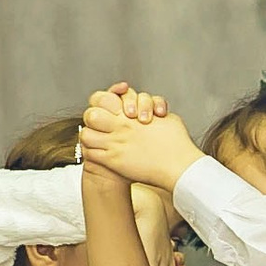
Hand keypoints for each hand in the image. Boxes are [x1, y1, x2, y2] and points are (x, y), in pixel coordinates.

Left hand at [82, 92, 204, 190]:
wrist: (179, 166)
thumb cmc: (178, 144)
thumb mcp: (166, 119)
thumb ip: (154, 111)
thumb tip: (154, 111)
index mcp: (131, 114)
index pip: (102, 99)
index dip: (101, 102)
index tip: (109, 110)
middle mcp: (120, 126)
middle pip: (90, 115)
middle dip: (94, 118)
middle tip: (101, 125)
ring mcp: (115, 143)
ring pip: (86, 134)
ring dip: (91, 136)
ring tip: (100, 140)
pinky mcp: (113, 161)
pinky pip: (91, 153)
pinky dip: (93, 153)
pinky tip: (102, 154)